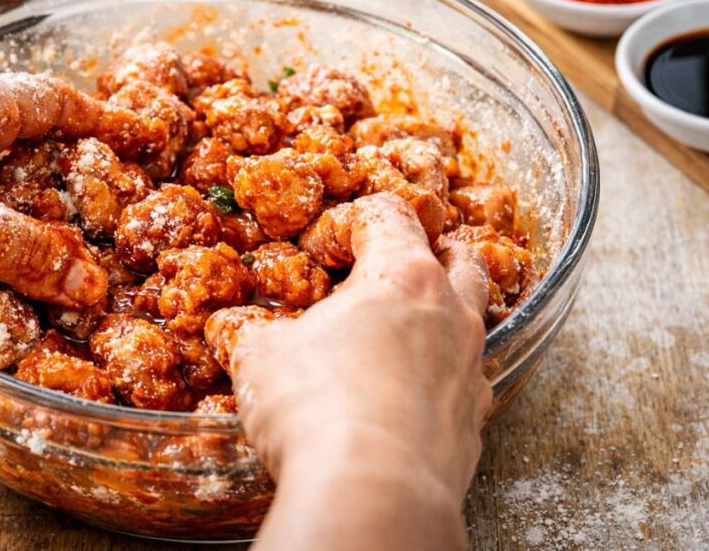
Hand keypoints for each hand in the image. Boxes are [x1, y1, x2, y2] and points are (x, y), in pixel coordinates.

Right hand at [227, 193, 490, 549]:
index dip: (358, 218)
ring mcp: (471, 367)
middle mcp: (449, 312)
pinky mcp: (474, 421)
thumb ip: (252, 332)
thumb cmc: (317, 407)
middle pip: (458, 257)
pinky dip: (448, 375)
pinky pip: (469, 382)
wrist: (374, 492)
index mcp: (401, 275)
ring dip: (451, 310)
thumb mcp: (260, 357)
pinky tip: (422, 392)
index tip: (333, 237)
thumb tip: (232, 328)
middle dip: (433, 250)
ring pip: (476, 317)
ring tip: (422, 319)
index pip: (389, 215)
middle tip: (405, 256)